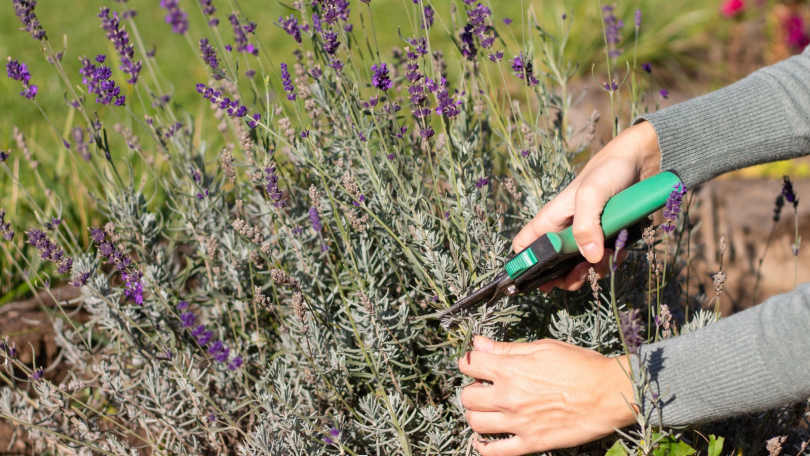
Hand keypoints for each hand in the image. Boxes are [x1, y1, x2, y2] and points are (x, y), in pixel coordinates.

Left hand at [459, 336, 636, 454]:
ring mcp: (518, 422)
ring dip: (475, 415)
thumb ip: (506, 348)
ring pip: (475, 422)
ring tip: (487, 410)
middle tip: (484, 388)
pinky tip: (483, 440)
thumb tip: (478, 342)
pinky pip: (495, 451)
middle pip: (467, 396)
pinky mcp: (531, 443)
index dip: (469, 362)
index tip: (475, 365)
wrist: (609, 393)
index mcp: (509, 369)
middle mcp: (508, 396)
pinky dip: (483, 447)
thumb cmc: (580, 365)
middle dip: (471, 390)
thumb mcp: (542, 347)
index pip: (469, 365)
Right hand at [512, 121, 660, 291]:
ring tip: (605, 261)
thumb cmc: (609, 170)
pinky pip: (605, 257)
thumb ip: (585, 226)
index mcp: (552, 219)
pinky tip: (620, 251)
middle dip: (565, 276)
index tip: (540, 281)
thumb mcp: (592, 194)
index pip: (525, 245)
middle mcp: (566, 229)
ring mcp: (588, 234)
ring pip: (580, 265)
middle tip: (580, 275)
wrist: (643, 159)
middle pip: (553, 264)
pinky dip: (612, 260)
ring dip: (592, 271)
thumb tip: (590, 258)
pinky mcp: (608, 236)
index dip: (526, 265)